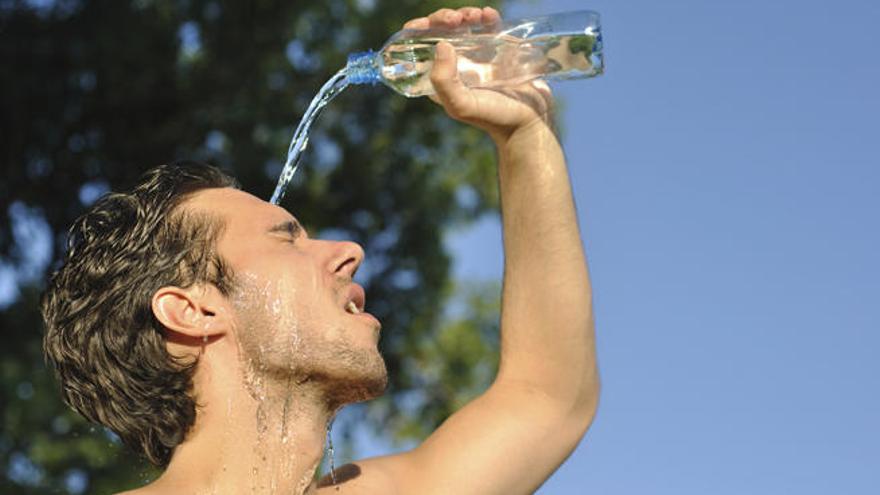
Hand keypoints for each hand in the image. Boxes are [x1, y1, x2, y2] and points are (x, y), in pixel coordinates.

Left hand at [403, 7, 555, 143]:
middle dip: (444, 18)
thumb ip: (444, 80)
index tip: (426, 24)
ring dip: (465, 14)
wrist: (529, 121)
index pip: (419, 49)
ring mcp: (478, 58)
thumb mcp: (461, 105)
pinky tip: (488, 15)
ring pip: (464, 26)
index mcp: (441, 78)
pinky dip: (487, 17)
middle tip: (455, 19)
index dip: (418, 31)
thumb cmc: (494, 118)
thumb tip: (442, 44)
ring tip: (474, 16)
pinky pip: (489, 27)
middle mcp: (456, 66)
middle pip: (441, 32)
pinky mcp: (499, 52)